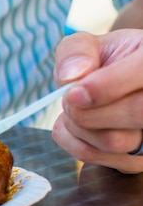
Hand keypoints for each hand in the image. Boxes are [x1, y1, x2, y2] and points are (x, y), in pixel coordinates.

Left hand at [52, 30, 142, 173]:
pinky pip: (97, 157)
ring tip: (76, 109)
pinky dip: (73, 142)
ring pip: (115, 141)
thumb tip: (71, 76)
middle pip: (136, 112)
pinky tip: (75, 126)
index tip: (73, 92)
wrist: (115, 89)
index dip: (106, 86)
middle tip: (70, 98)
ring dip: (78, 126)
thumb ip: (76, 51)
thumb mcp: (91, 45)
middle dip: (87, 108)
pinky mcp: (138, 161)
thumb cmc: (105, 64)